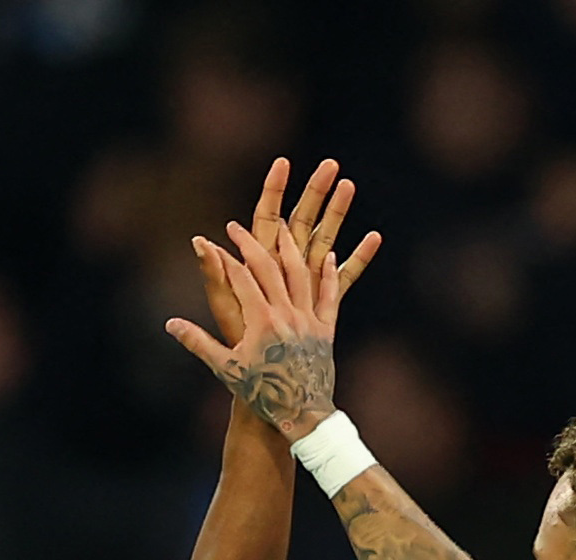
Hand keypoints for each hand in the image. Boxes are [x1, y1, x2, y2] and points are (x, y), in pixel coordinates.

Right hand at [165, 176, 380, 439]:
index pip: (240, 277)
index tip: (212, 241)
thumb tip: (170, 324)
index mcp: (261, 321)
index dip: (224, 257)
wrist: (303, 415)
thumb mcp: (226, 369)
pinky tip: (327, 257)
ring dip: (289, 249)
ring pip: (300, 275)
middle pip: (268, 267)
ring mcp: (308, 320)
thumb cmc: (262, 394)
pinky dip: (326, 276)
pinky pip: (328, 296)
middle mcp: (286, 314)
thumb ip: (198, 343)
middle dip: (250, 243)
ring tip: (281, 230)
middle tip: (236, 227)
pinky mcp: (326, 330)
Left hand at [194, 156, 361, 347]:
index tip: (284, 162)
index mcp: (260, 262)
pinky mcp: (322, 303)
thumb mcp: (225, 304)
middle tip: (331, 163)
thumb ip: (215, 273)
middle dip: (315, 191)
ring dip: (339, 214)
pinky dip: (358, 258)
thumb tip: (200, 241)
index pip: (267, 216)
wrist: (264, 382)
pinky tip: (376, 237)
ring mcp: (305, 283)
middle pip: (301, 219)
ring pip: (325, 240)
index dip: (274, 189)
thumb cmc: (238, 343)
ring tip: (351, 185)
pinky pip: (344, 277)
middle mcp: (284, 267)